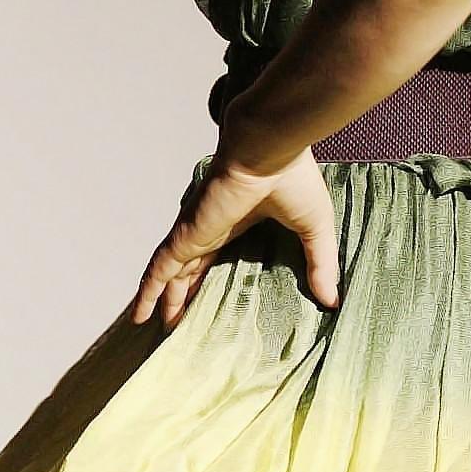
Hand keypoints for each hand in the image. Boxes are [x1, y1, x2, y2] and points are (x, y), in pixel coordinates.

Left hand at [130, 142, 340, 327]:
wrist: (269, 148)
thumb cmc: (294, 179)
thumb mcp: (314, 229)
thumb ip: (319, 265)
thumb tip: (332, 301)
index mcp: (241, 222)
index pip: (219, 255)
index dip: (213, 275)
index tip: (210, 297)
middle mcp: (213, 227)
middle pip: (191, 268)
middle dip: (183, 292)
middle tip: (178, 320)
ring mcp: (196, 232)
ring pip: (171, 273)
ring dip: (161, 297)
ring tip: (152, 323)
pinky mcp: (185, 236)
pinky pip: (159, 270)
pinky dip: (147, 291)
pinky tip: (138, 314)